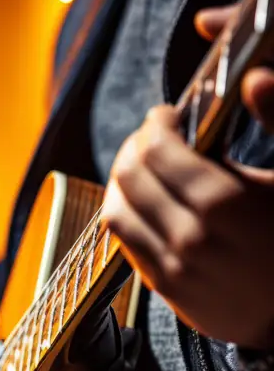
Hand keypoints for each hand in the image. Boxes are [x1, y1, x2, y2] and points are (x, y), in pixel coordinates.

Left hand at [103, 3, 273, 347]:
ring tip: (143, 170)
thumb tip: (254, 79)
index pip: (156, 149)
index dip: (156, 124)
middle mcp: (190, 238)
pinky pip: (126, 245)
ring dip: (123, 182)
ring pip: (117, 213)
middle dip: (135, 147)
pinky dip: (129, 218)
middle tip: (152, 139)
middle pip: (129, 177)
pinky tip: (148, 207)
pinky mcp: (167, 291)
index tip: (168, 116)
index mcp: (223, 203)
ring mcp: (174, 269)